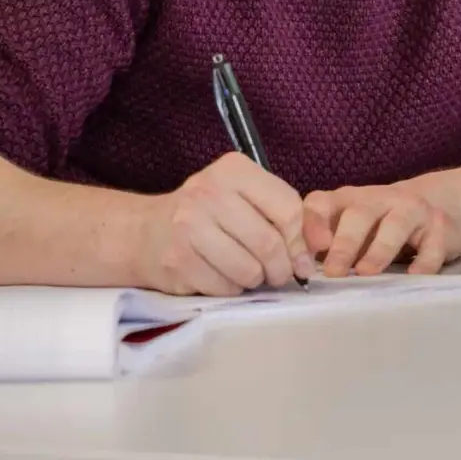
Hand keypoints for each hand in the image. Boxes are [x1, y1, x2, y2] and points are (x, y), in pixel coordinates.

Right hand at [136, 153, 314, 295]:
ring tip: (247, 271)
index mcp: (234, 170)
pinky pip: (225, 287)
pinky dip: (231, 289)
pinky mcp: (177, 260)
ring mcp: (189, 225)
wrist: (144, 231)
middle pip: (270, 244)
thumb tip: (316, 249)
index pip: (288, 209)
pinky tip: (221, 275)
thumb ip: (283, 214)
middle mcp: (209, 192)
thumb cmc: (207, 214)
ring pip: (249, 270)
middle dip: (281, 269)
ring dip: (255, 280)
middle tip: (277, 274)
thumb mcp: (244, 197)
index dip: (301, 241)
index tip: (301, 258)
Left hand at [302, 177, 460, 277]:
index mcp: (349, 200)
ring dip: (379, 249)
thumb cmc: (382, 225)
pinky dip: (423, 261)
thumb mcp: (351, 229)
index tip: (311, 250)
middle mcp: (379, 199)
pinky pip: (432, 244)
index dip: (312, 223)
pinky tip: (414, 275)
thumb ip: (327, 246)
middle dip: (344, 243)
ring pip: (396, 223)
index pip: (322, 202)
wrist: (439, 204)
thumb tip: (300, 272)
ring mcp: (411, 210)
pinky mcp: (439, 227)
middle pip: (359, 213)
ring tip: (367, 272)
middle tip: (333, 273)